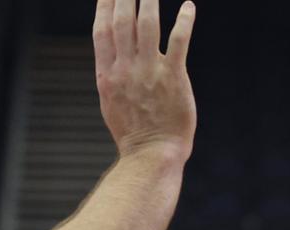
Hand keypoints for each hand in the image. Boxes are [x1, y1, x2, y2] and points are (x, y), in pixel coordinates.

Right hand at [94, 0, 196, 160]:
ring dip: (149, 1)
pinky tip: (188, 7)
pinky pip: (178, 43)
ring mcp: (149, 73)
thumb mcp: (111, 100)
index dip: (104, 6)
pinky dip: (183, 22)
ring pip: (147, 27)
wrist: (151, 154)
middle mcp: (126, 70)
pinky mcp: (173, 78)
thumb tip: (112, 51)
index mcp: (108, 75)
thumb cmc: (133, 131)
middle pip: (123, 22)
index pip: (102, 31)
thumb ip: (112, 73)